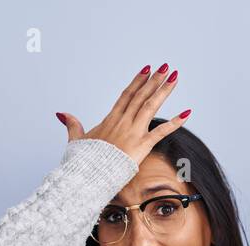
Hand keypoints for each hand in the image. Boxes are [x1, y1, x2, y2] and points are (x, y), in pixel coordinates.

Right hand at [56, 64, 190, 164]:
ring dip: (163, 91)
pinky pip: (161, 132)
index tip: (146, 69)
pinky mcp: (141, 145)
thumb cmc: (82, 161)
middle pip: (141, 96)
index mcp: (110, 119)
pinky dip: (175, 122)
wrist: (87, 174)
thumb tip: (62, 114)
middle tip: (166, 67)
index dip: (137, 82)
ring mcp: (133, 132)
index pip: (126, 95)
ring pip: (150, 106)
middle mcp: (123, 122)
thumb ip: (73, 125)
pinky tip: (187, 113)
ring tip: (175, 77)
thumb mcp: (76, 139)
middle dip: (154, 80)